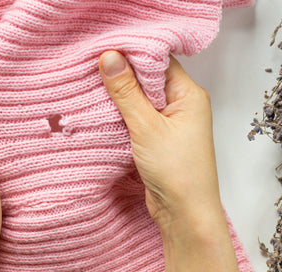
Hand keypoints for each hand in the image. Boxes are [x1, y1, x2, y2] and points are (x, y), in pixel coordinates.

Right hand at [99, 52, 250, 271]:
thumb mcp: (146, 127)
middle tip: (92, 66)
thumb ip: (127, 91)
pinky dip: (123, 115)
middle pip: (149, 79)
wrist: (184, 214)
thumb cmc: (177, 171)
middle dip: (123, 75)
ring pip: (142, 100)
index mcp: (189, 94)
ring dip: (121, 97)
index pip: (159, 61)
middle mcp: (183, 105)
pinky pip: (140, 118)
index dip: (132, 53)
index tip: (104, 48)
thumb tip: (110, 56)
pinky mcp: (160, 139)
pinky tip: (103, 111)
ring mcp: (171, 123)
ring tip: (92, 86)